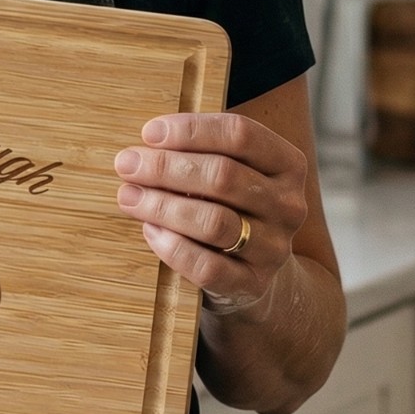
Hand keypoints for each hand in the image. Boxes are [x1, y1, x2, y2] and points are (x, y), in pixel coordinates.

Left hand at [114, 112, 308, 313]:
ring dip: (162, 206)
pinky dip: (172, 247)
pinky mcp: (253, 283)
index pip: (241, 135)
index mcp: (287, 165)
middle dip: (166, 167)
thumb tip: (147, 145)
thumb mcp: (229, 170)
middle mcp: (288, 205)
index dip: (191, 130)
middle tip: (127, 164)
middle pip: (223, 176)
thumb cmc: (230, 205)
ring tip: (128, 196)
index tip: (149, 132)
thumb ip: (198, 152)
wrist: (255, 269)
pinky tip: (150, 230)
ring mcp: (274, 247)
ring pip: (213, 222)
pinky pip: (207, 266)